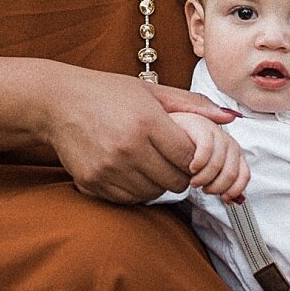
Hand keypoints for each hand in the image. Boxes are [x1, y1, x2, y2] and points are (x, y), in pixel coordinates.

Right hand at [45, 71, 238, 204]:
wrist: (58, 102)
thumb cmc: (108, 93)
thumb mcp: (151, 90)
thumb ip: (193, 106)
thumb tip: (231, 118)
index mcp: (147, 122)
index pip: (191, 158)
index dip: (195, 157)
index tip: (187, 150)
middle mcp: (128, 148)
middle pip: (177, 181)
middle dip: (180, 172)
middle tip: (168, 157)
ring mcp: (109, 169)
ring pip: (155, 193)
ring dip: (157, 182)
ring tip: (147, 161)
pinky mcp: (93, 183)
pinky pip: (130, 199)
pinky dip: (135, 189)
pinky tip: (129, 169)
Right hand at [169, 114, 249, 202]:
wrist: (177, 126)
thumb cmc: (194, 148)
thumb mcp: (212, 166)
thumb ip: (223, 181)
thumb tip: (233, 200)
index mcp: (236, 154)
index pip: (244, 175)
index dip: (234, 190)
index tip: (223, 198)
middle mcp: (230, 144)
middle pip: (230, 174)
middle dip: (215, 187)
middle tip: (203, 188)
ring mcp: (218, 135)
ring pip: (217, 165)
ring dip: (203, 179)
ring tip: (194, 181)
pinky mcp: (204, 129)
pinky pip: (206, 150)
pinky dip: (198, 163)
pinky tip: (192, 167)